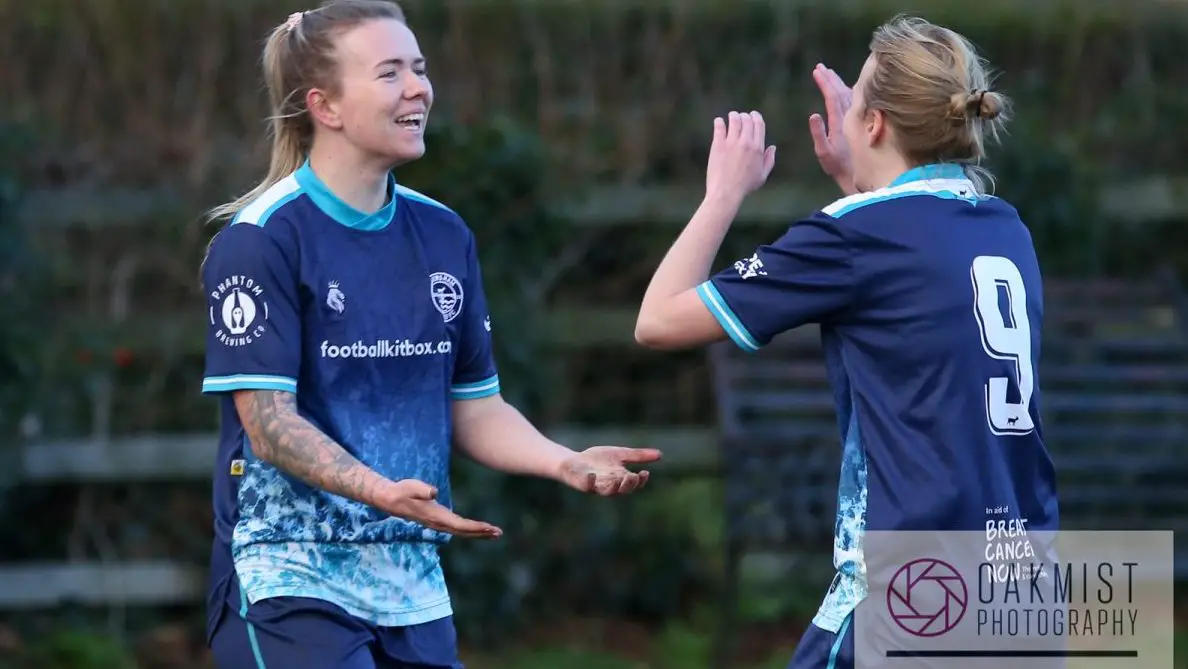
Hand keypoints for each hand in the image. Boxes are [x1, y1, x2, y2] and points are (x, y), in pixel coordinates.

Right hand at [380, 479, 502, 538]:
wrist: (389, 499)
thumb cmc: (402, 491)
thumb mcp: (411, 487)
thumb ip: (422, 489)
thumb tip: (433, 492)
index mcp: (436, 516)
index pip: (460, 525)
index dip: (475, 527)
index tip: (490, 528)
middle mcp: (439, 522)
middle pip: (464, 531)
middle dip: (482, 533)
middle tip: (499, 533)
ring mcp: (438, 522)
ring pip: (462, 531)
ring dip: (478, 533)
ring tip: (494, 533)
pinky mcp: (437, 519)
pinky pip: (457, 528)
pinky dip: (470, 529)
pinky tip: (477, 529)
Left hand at [558, 446, 662, 495]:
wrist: (574, 462)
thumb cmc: (597, 460)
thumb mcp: (620, 454)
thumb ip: (637, 456)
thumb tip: (660, 454)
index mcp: (620, 479)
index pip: (633, 484)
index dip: (640, 481)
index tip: (644, 472)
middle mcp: (609, 485)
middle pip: (622, 490)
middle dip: (628, 484)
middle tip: (632, 476)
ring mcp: (596, 485)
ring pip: (607, 491)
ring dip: (613, 486)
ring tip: (617, 479)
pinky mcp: (582, 483)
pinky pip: (587, 486)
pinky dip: (590, 482)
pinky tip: (592, 475)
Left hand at [706, 111, 776, 203]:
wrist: (726, 192)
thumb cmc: (744, 187)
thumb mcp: (762, 176)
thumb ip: (769, 160)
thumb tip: (772, 147)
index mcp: (758, 148)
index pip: (759, 124)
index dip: (756, 117)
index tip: (752, 115)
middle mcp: (746, 143)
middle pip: (747, 119)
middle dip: (744, 116)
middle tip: (740, 117)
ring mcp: (732, 143)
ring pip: (734, 120)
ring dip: (733, 116)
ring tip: (730, 117)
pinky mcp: (718, 145)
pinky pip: (719, 126)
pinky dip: (719, 121)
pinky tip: (719, 122)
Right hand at [808, 63, 856, 194]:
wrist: (861, 175)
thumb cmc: (840, 167)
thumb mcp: (824, 153)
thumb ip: (819, 134)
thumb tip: (813, 115)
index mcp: (841, 122)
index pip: (832, 96)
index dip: (824, 82)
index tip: (816, 71)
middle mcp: (850, 118)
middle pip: (841, 91)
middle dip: (830, 78)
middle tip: (820, 67)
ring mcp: (856, 119)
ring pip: (848, 94)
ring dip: (838, 83)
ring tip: (829, 73)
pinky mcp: (860, 122)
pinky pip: (855, 100)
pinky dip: (848, 91)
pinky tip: (846, 87)